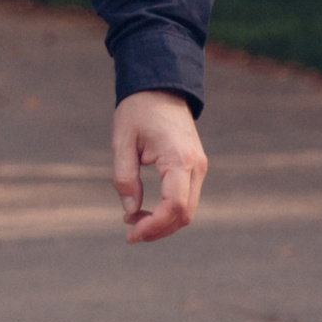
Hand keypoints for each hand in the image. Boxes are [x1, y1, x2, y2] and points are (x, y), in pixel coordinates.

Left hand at [113, 90, 207, 243]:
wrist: (161, 87)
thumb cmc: (138, 110)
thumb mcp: (122, 142)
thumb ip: (125, 178)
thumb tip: (131, 212)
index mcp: (178, 158)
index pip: (175, 206)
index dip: (154, 226)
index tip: (131, 234)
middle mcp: (196, 165)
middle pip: (185, 214)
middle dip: (158, 230)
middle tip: (129, 234)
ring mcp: (199, 167)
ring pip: (188, 210)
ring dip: (163, 223)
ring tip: (133, 222)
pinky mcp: (195, 167)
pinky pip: (186, 198)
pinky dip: (168, 211)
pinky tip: (145, 212)